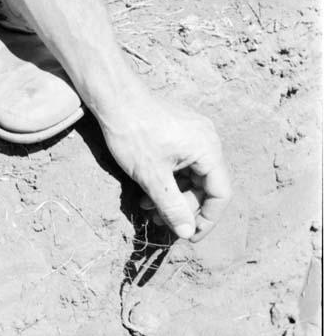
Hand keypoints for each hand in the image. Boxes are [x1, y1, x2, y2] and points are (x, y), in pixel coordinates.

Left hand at [99, 94, 230, 240]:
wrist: (114, 98)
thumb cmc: (134, 135)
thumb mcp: (152, 178)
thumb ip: (173, 207)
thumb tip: (188, 233)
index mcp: (209, 150)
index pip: (220, 194)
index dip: (207, 219)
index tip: (190, 237)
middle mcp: (208, 140)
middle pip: (206, 186)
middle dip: (183, 208)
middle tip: (160, 222)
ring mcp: (194, 134)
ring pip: (192, 176)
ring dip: (173, 196)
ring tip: (148, 208)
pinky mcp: (180, 132)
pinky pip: (182, 163)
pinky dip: (168, 180)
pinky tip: (148, 190)